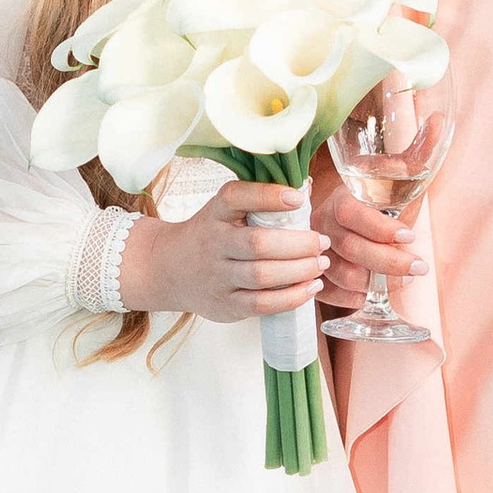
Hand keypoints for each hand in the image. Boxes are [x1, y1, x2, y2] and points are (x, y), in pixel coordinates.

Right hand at [122, 179, 326, 323]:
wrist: (170, 269)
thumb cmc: (210, 235)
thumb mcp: (224, 211)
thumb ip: (259, 201)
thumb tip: (305, 188)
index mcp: (215, 213)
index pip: (235, 198)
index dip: (268, 196)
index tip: (298, 198)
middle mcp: (213, 244)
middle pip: (257, 244)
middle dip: (298, 244)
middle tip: (322, 242)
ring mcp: (218, 277)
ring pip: (261, 276)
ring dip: (299, 271)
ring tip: (321, 265)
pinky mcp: (226, 305)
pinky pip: (261, 305)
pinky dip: (290, 298)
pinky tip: (309, 288)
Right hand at [314, 158, 424, 310]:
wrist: (341, 218)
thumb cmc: (373, 199)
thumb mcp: (394, 176)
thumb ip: (417, 151)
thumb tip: (438, 120)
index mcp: (340, 200)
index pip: (354, 214)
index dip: (381, 228)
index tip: (410, 237)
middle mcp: (322, 226)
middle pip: (353, 250)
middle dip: (389, 263)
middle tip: (418, 267)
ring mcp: (313, 251)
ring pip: (342, 276)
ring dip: (375, 283)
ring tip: (403, 280)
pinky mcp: (312, 276)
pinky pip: (330, 295)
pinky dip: (354, 298)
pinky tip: (372, 293)